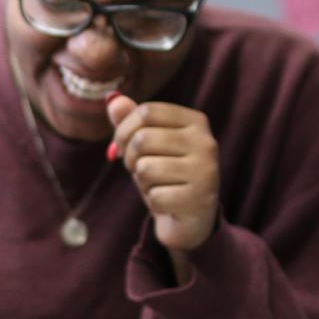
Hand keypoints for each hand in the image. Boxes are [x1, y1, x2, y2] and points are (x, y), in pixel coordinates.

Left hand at [107, 95, 219, 264]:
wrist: (191, 219)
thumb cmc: (165, 175)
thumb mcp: (147, 145)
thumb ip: (131, 121)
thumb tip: (112, 99)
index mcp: (195, 121)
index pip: (146, 111)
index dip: (123, 130)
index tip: (122, 146)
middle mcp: (206, 142)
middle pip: (142, 139)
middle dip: (130, 158)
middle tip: (140, 170)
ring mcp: (206, 170)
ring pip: (145, 168)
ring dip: (141, 182)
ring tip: (158, 185)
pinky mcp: (199, 199)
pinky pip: (154, 196)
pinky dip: (153, 202)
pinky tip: (168, 203)